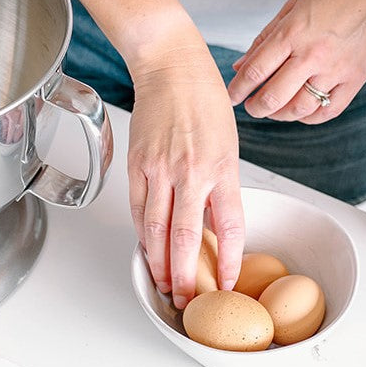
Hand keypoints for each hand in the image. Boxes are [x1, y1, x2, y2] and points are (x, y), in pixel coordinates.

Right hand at [127, 41, 244, 308]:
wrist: (171, 66)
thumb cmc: (204, 100)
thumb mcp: (228, 146)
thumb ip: (222, 188)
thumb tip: (216, 227)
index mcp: (221, 168)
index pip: (229, 227)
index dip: (229, 261)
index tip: (229, 283)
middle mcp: (190, 173)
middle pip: (185, 238)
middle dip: (186, 277)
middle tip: (187, 300)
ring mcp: (159, 170)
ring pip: (155, 231)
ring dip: (158, 264)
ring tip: (164, 285)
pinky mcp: (136, 165)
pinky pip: (137, 210)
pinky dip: (141, 235)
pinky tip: (146, 251)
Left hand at [227, 0, 365, 121]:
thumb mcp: (293, 6)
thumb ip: (265, 39)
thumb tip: (240, 67)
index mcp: (292, 32)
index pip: (254, 72)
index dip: (237, 89)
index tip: (232, 95)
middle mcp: (312, 54)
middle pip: (272, 98)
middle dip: (254, 107)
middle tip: (251, 106)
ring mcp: (336, 69)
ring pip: (298, 109)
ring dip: (279, 115)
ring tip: (274, 109)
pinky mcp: (357, 79)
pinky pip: (328, 111)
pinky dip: (309, 117)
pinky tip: (300, 110)